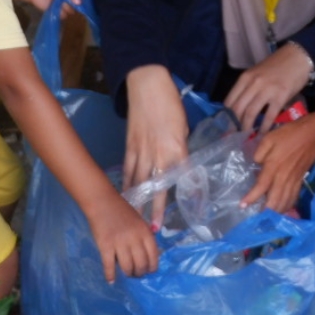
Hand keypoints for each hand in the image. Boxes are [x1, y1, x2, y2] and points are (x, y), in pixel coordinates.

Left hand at [8, 0, 85, 10]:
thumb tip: (80, 3)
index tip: (93, 4)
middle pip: (81, 5)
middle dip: (79, 5)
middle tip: (74, 2)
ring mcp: (65, 5)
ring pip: (73, 11)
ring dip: (67, 7)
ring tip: (59, 0)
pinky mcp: (58, 12)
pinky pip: (64, 15)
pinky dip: (61, 12)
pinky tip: (56, 6)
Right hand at [85, 187, 159, 279]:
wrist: (102, 202)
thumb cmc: (121, 211)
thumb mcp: (139, 221)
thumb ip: (144, 236)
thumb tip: (150, 256)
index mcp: (145, 231)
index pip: (153, 255)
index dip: (152, 267)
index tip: (149, 271)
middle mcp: (134, 238)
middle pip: (141, 264)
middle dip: (140, 273)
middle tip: (136, 274)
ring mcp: (120, 243)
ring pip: (127, 267)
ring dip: (128, 274)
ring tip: (126, 274)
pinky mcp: (106, 246)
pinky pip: (109, 266)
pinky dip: (110, 276)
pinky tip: (111, 280)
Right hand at [123, 66, 188, 228]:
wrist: (147, 85)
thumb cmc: (170, 103)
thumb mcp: (183, 125)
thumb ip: (181, 145)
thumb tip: (180, 160)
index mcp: (177, 147)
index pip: (184, 175)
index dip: (186, 194)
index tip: (189, 210)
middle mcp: (159, 154)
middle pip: (158, 186)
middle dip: (157, 208)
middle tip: (154, 229)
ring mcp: (141, 151)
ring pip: (140, 182)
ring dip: (140, 201)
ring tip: (137, 220)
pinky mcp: (129, 146)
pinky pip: (128, 169)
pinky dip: (126, 184)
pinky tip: (125, 196)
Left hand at [225, 43, 311, 134]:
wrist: (298, 57)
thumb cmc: (277, 66)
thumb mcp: (257, 73)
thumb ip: (248, 88)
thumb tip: (240, 109)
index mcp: (245, 77)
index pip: (230, 100)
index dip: (226, 116)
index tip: (226, 127)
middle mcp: (253, 83)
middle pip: (238, 108)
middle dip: (234, 125)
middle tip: (234, 136)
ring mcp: (267, 89)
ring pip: (250, 113)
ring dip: (247, 127)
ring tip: (246, 137)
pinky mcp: (280, 96)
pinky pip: (269, 115)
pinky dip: (264, 127)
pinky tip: (262, 134)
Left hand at [243, 115, 314, 214]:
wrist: (313, 134)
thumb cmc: (289, 134)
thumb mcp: (269, 138)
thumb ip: (259, 152)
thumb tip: (255, 164)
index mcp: (273, 167)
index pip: (260, 187)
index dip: (251, 198)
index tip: (242, 206)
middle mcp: (283, 177)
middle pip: (274, 201)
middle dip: (265, 212)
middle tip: (256, 219)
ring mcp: (293, 180)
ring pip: (285, 202)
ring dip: (276, 212)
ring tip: (268, 218)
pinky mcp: (301, 180)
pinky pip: (294, 197)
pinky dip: (288, 205)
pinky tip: (283, 209)